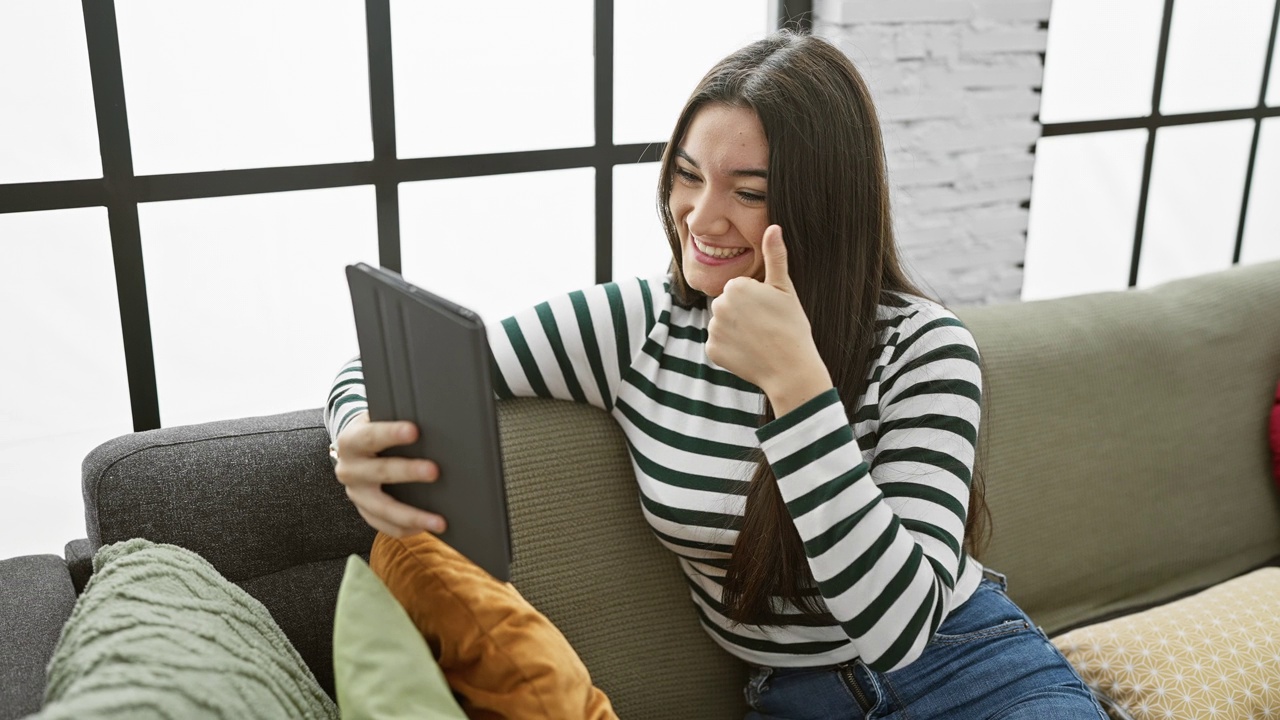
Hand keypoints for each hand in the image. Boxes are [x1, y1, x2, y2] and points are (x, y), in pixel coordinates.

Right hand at [333, 411, 446, 536]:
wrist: (353, 450)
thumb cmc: (375, 431)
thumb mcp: (377, 418)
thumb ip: (394, 418)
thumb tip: (430, 418)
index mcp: (351, 442)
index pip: (370, 436)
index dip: (391, 433)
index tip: (414, 431)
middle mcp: (349, 469)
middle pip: (380, 472)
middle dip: (409, 472)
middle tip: (435, 471)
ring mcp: (356, 494)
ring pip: (383, 509)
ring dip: (413, 515)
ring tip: (439, 521)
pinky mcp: (364, 511)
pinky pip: (384, 526)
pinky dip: (406, 529)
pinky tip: (426, 528)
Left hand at [705, 225, 833, 416]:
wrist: (790, 369)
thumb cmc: (792, 326)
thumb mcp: (785, 288)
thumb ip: (775, 256)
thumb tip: (773, 227)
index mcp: (735, 286)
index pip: (740, 288)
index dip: (756, 299)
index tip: (769, 311)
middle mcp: (719, 305)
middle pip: (728, 304)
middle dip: (742, 313)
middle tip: (765, 326)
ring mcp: (713, 329)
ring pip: (722, 324)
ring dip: (736, 330)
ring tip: (758, 339)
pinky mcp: (711, 350)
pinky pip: (719, 344)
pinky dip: (730, 349)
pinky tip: (748, 352)